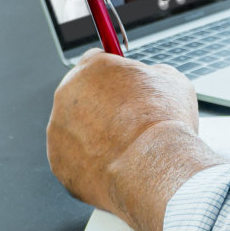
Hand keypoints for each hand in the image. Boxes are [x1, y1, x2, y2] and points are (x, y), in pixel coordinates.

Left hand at [47, 52, 218, 230]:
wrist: (154, 169)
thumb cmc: (165, 123)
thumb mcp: (172, 81)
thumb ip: (152, 74)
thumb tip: (150, 79)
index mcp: (91, 67)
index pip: (96, 62)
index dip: (114, 76)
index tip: (124, 87)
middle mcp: (66, 94)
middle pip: (82, 95)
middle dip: (102, 105)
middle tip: (128, 121)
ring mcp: (58, 129)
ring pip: (75, 128)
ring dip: (94, 134)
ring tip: (125, 148)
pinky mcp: (58, 161)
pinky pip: (74, 158)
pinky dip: (91, 162)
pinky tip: (115, 165)